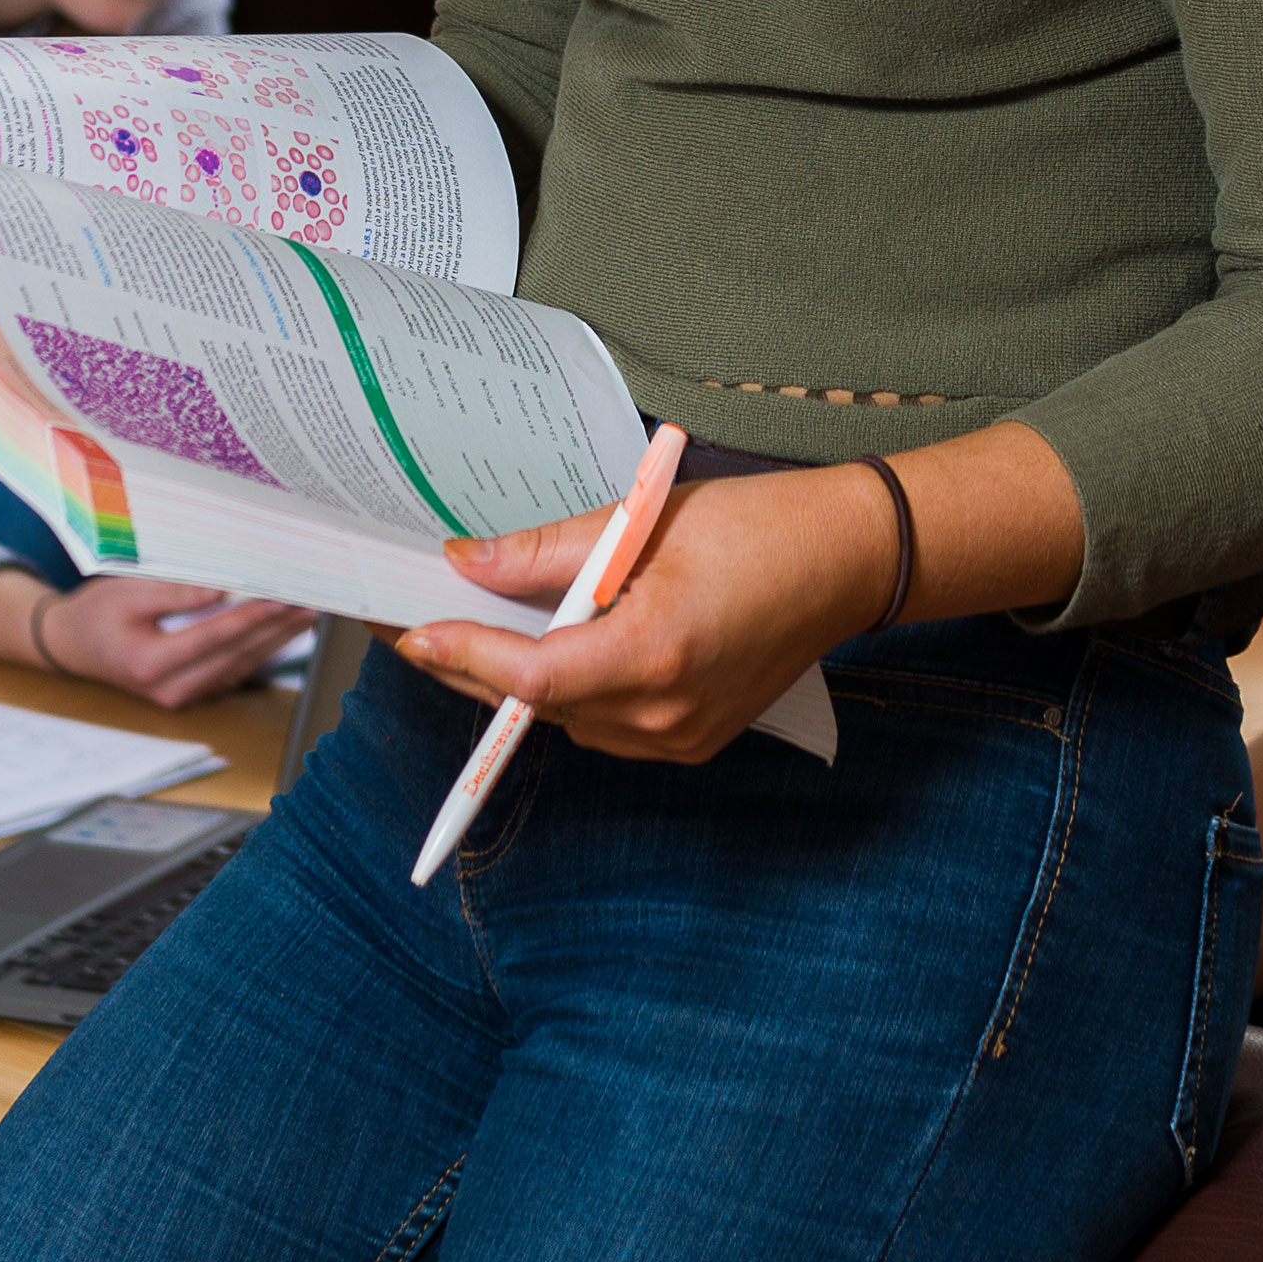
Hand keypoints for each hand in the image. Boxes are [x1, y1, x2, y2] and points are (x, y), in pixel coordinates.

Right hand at [0, 571, 313, 708]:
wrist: (73, 646)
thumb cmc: (97, 614)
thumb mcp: (127, 594)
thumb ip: (175, 594)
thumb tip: (222, 590)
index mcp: (151, 664)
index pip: (215, 636)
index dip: (253, 615)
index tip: (284, 596)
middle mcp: (170, 689)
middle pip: (236, 654)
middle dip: (276, 627)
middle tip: (311, 601)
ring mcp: (182, 696)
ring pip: (241, 665)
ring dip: (276, 640)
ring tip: (308, 613)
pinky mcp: (191, 692)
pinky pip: (233, 670)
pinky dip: (260, 650)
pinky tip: (283, 632)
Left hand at [395, 464, 894, 765]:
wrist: (849, 561)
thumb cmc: (762, 526)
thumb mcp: (646, 521)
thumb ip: (550, 551)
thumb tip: (469, 562)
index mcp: (656, 651)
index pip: (532, 675)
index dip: (464, 656)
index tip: (413, 631)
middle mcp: (665, 712)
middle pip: (537, 706)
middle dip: (470, 668)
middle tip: (416, 628)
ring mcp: (680, 737)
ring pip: (566, 720)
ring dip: (516, 684)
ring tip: (472, 634)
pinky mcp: (691, 740)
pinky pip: (604, 726)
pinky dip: (567, 693)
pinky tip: (547, 653)